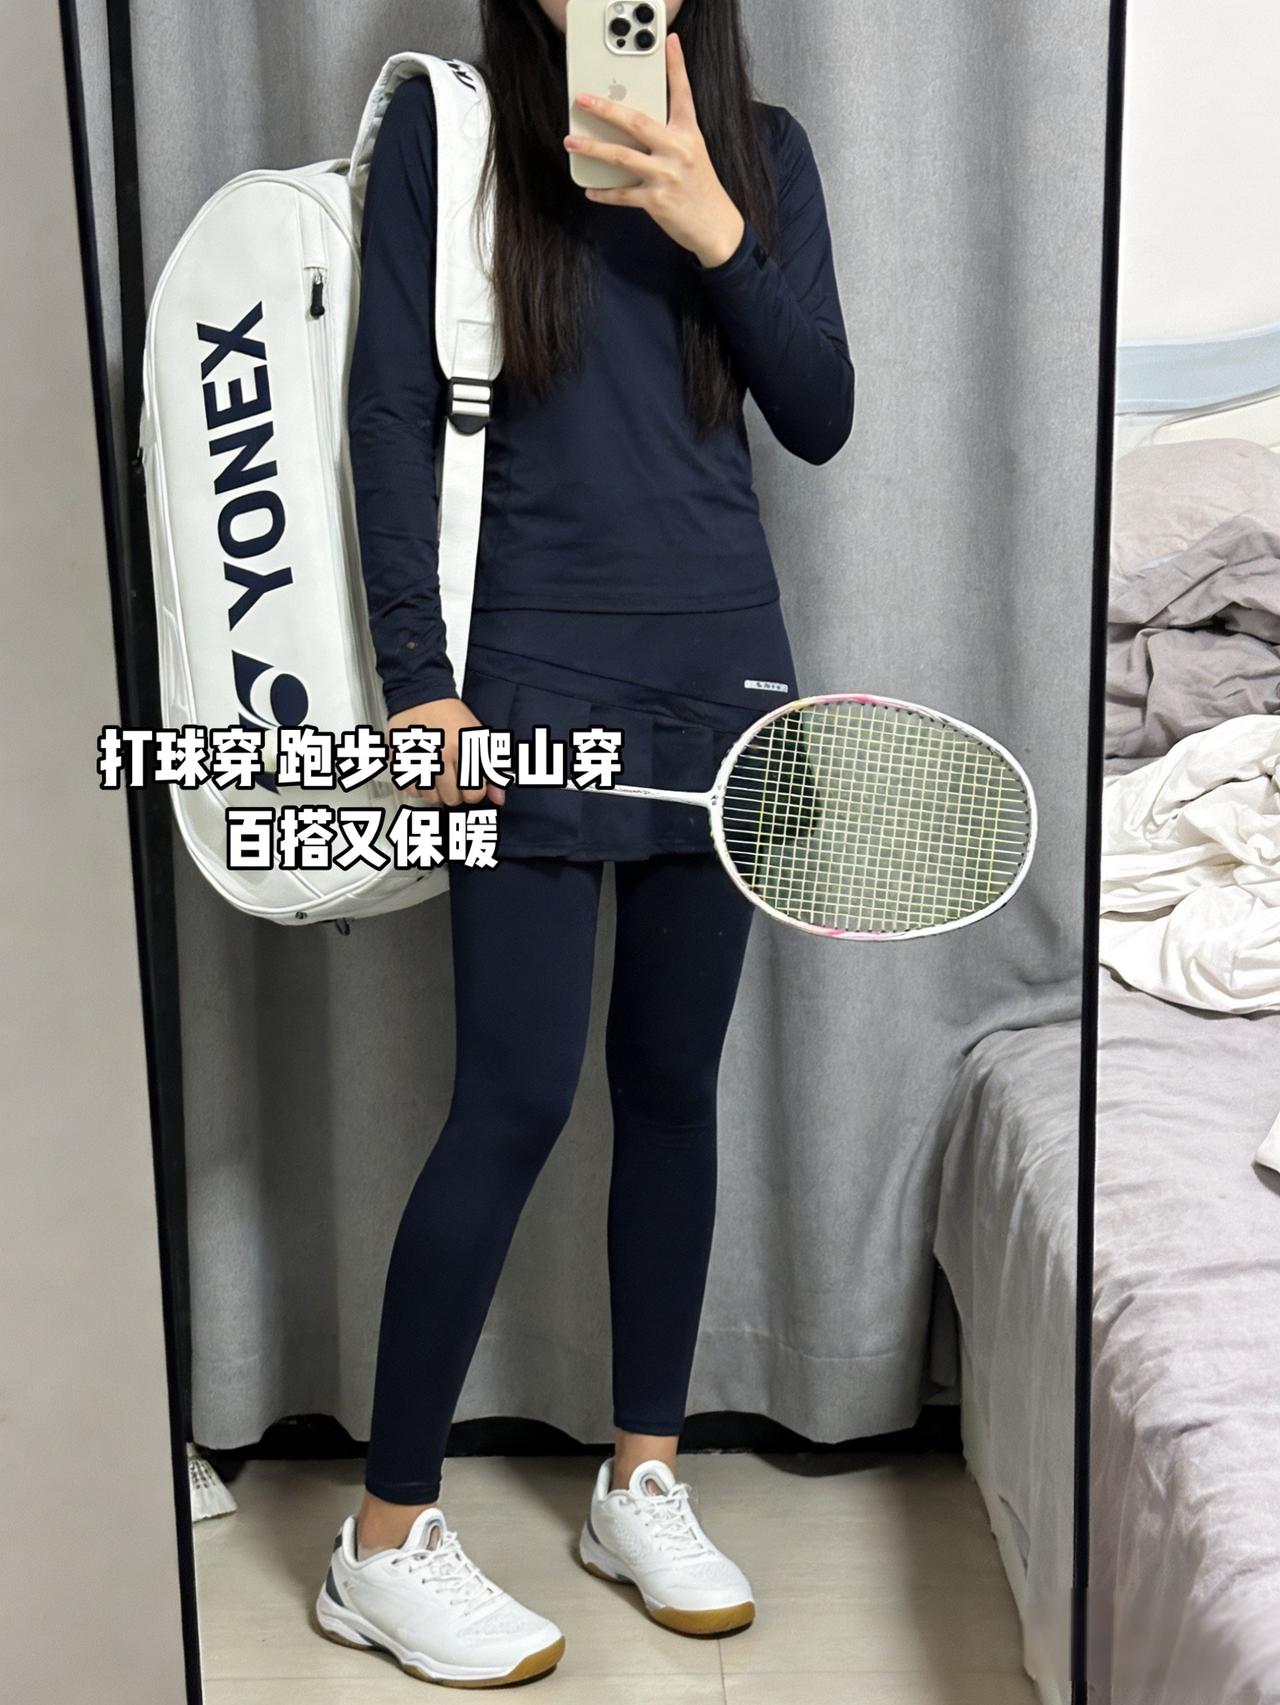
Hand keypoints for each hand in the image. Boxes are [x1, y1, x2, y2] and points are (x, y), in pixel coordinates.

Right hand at [387, 698, 505, 807]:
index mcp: (465, 747)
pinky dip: (417, 785)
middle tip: (454, 775)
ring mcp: (418, 758)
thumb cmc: (450, 715)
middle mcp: (441, 754)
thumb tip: (499, 798)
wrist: (420, 695)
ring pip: (431, 798)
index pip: (474, 793)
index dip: (474, 790)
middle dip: (455, 791)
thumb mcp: (480, 737)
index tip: (471, 781)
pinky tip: (422, 771)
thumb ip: (494, 769)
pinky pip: (410, 789)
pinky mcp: (399, 759)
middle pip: (452, 799)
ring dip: (435, 790)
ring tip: (437, 772)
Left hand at [564, 33, 745, 268]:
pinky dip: (604, 193)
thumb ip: (669, 135)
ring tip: (571, 141)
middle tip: (583, 100)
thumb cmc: (700, 188)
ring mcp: (666, 175)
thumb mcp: (693, 152)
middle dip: (607, 109)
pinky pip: (622, 194)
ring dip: (593, 148)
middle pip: (637, 122)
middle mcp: (678, 150)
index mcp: (689, 133)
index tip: (669, 41)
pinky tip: (591, 190)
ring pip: (622, 157)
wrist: (716, 226)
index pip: (682, 94)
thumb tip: (635, 123)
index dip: (676, 66)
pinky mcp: (656, 201)